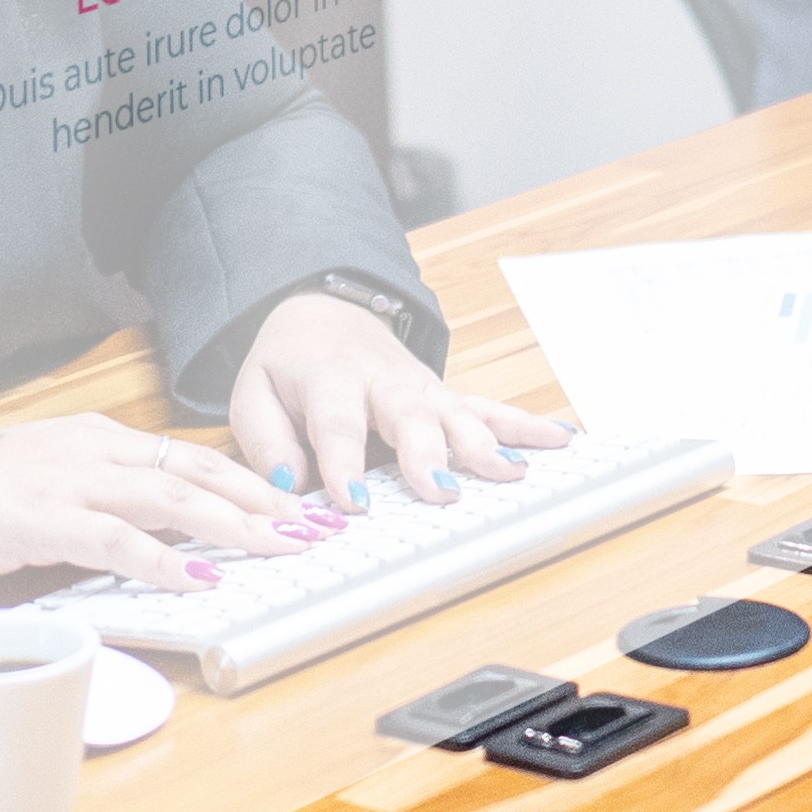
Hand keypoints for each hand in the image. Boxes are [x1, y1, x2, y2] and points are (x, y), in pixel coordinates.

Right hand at [0, 415, 314, 597]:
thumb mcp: (32, 495)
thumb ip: (89, 511)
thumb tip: (144, 545)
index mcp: (87, 440)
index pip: (184, 457)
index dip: (244, 482)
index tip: (292, 505)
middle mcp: (86, 449)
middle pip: (195, 471)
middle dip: (263, 500)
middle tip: (316, 525)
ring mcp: (63, 480)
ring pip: (170, 497)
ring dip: (233, 525)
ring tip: (283, 547)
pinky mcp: (38, 518)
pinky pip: (115, 538)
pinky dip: (163, 558)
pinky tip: (199, 577)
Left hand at [220, 291, 571, 510]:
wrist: (322, 310)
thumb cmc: (288, 364)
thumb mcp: (252, 392)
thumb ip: (266, 439)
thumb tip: (287, 486)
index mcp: (329, 380)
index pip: (337, 424)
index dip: (343, 463)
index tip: (352, 502)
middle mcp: (383, 381)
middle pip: (409, 416)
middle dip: (428, 455)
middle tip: (441, 493)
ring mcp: (421, 387)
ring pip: (457, 412)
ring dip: (484, 443)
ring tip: (510, 474)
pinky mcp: (445, 395)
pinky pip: (489, 408)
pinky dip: (524, 425)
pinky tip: (558, 439)